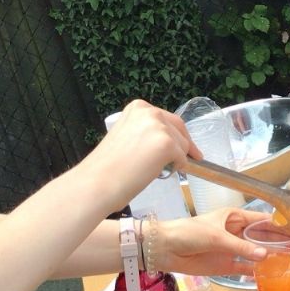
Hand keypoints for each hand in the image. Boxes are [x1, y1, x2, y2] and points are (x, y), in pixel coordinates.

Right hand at [83, 101, 198, 205]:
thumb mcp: (126, 136)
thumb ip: (145, 133)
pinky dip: (177, 168)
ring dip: (177, 159)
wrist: (97, 183)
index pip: (167, 119)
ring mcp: (159, 127)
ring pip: (183, 145)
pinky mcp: (167, 144)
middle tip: (192, 158)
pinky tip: (159, 174)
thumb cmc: (107, 167)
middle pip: (179, 128)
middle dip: (186, 144)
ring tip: (156, 171)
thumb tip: (168, 143)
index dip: (177, 134)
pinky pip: (183, 159)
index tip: (183, 145)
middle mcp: (149, 112)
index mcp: (138, 107)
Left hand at [153, 208, 269, 276]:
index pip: (262, 220)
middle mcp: (236, 232)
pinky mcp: (225, 265)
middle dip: (279, 241)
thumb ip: (241, 247)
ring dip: (270, 256)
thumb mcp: (217, 237)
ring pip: (255, 253)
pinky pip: (244, 267)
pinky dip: (256, 270)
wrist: (165, 248)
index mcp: (234, 217)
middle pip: (262, 237)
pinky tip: (269, 274)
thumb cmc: (189, 233)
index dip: (279, 224)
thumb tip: (265, 255)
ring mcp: (231, 249)